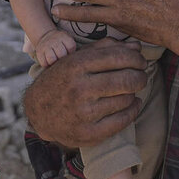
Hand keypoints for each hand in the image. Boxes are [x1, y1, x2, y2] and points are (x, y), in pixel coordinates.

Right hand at [23, 38, 147, 146]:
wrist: (37, 111)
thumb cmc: (62, 79)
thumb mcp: (77, 58)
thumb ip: (106, 48)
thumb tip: (137, 46)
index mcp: (77, 65)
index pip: (119, 57)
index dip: (136, 58)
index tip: (140, 61)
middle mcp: (79, 88)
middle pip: (126, 79)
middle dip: (140, 76)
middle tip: (141, 76)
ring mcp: (84, 113)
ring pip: (126, 99)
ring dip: (134, 93)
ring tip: (130, 89)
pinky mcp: (89, 133)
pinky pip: (123, 120)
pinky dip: (133, 110)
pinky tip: (132, 103)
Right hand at [35, 28, 76, 66]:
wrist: (46, 36)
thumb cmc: (60, 42)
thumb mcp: (67, 40)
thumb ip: (71, 49)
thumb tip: (73, 62)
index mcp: (64, 37)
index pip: (71, 47)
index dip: (71, 52)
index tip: (68, 53)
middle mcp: (54, 40)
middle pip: (61, 54)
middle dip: (63, 59)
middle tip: (62, 59)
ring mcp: (46, 46)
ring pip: (51, 59)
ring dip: (54, 63)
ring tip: (55, 61)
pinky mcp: (39, 52)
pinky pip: (44, 63)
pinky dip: (47, 65)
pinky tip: (49, 62)